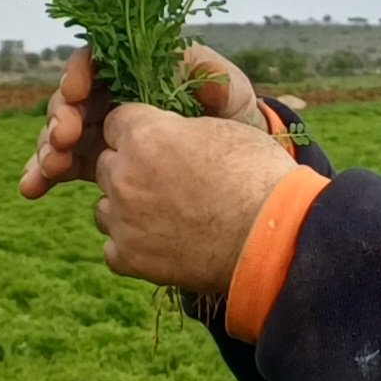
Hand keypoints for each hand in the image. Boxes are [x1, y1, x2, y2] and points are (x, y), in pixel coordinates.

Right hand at [20, 44, 265, 199]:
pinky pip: (66, 165)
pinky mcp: (100, 164)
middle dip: (59, 118)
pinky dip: (45, 175)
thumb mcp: (233, 94)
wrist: (238, 170)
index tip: (76, 92)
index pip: (99, 63)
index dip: (80, 72)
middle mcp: (113, 98)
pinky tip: (32, 189)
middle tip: (61, 142)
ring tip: (45, 173)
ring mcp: (103, 132)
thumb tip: (197, 74)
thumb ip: (215, 78)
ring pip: (61, 134)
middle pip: (72, 100)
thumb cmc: (235, 119)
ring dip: (46, 150)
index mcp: (138, 72)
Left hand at [92, 104, 305, 290]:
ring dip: (128, 208)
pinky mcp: (129, 257)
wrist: (274, 238)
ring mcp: (123, 219)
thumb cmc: (260, 178)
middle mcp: (123, 175)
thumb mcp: (223, 130)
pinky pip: (114, 246)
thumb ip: (181, 129)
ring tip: (169, 216)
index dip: (141, 131)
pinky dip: (134, 245)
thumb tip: (171, 133)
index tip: (161, 144)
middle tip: (170, 183)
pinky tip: (165, 243)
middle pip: (107, 164)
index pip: (118, 122)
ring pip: (106, 206)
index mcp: (145, 136)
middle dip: (131, 169)